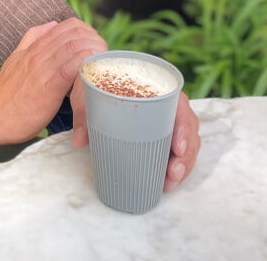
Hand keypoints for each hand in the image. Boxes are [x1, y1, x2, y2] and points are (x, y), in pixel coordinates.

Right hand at [0, 17, 106, 144]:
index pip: (69, 26)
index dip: (88, 34)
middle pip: (78, 34)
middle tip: (104, 63)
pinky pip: (75, 68)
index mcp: (35, 45)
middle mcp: (40, 51)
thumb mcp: (16, 59)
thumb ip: (32, 40)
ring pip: (79, 47)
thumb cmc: (6, 94)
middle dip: (97, 45)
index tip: (95, 51)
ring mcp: (44, 66)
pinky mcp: (49, 85)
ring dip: (96, 57)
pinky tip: (95, 82)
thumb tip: (50, 25)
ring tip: (104, 73)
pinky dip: (89, 72)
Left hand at [70, 81, 199, 189]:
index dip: (184, 127)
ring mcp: (168, 120)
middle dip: (185, 154)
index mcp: (155, 87)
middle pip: (188, 128)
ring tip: (169, 182)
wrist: (99, 83)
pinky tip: (168, 181)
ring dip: (183, 165)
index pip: (180, 105)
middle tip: (172, 174)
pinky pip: (179, 151)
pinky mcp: (164, 134)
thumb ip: (85, 113)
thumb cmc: (100, 84)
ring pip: (187, 143)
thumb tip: (79, 140)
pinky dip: (177, 167)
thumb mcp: (90, 93)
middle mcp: (167, 103)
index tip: (177, 147)